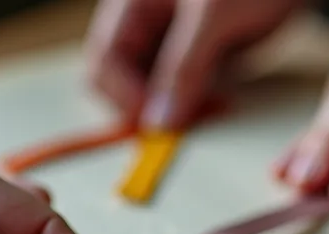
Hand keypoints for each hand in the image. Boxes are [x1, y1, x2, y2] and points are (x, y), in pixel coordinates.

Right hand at [85, 0, 302, 127]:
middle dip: (149, 106)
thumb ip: (184, 66)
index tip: (159, 125)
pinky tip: (223, 99)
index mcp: (133, 3)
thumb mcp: (213, 15)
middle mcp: (149, 20)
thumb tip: (159, 121)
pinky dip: (200, 101)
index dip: (125, 97)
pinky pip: (189, 85)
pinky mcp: (206, 50)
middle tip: (185, 126)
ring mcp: (177, 37)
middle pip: (125, 79)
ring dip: (177, 107)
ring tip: (211, 106)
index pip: (105, 62)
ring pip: (158, 87)